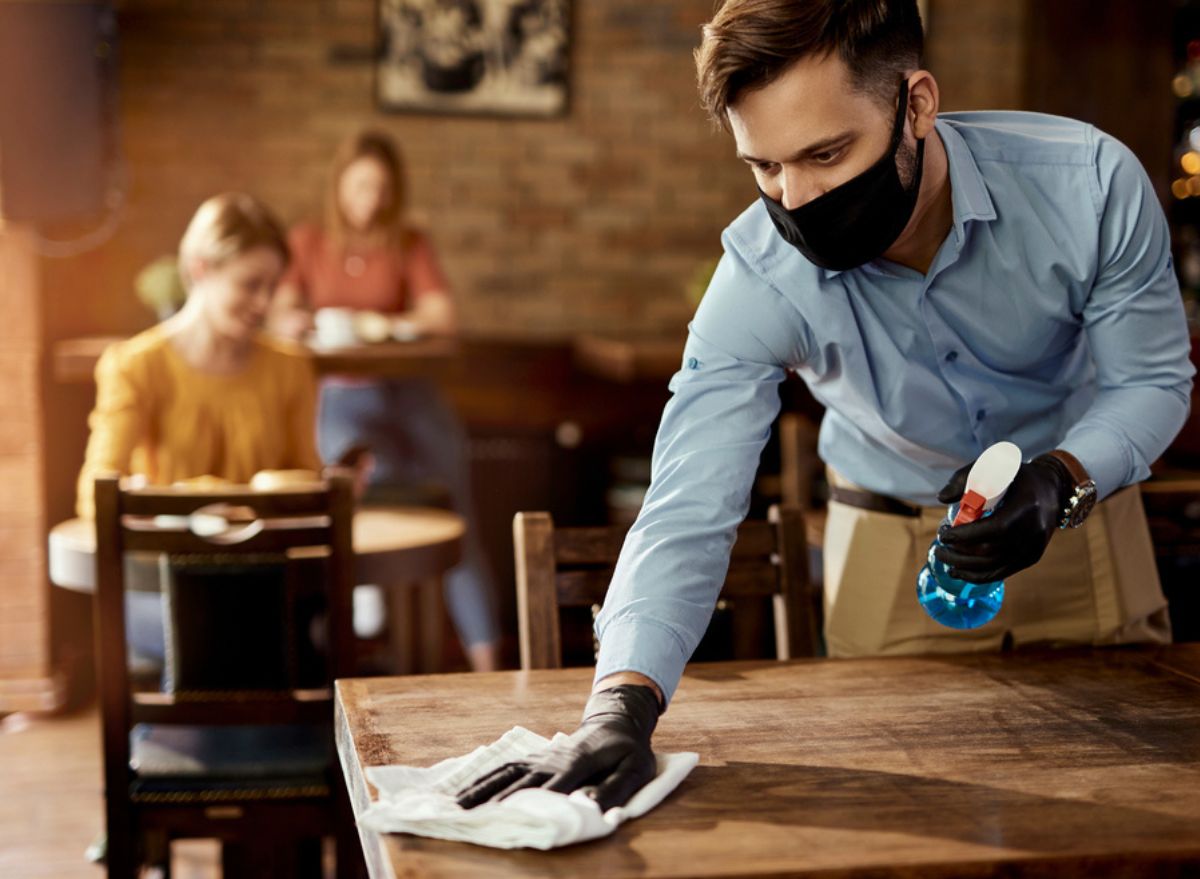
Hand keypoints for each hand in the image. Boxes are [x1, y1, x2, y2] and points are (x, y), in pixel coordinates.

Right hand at [455, 684, 660, 811]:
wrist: (616, 723)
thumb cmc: (628, 752)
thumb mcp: (636, 769)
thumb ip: (617, 788)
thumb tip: (593, 807)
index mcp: (579, 762)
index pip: (555, 784)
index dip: (535, 799)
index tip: (512, 814)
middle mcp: (553, 759)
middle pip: (521, 780)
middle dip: (497, 798)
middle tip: (470, 816)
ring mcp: (541, 757)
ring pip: (507, 772)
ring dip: (482, 787)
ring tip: (457, 805)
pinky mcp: (535, 759)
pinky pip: (506, 767)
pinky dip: (485, 778)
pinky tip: (468, 789)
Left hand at [933, 454, 1070, 582]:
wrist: (1053, 490)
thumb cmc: (1017, 477)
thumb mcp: (994, 468)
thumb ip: (965, 478)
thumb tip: (942, 498)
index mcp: (1026, 507)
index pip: (994, 528)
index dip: (966, 535)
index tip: (944, 534)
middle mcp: (1033, 531)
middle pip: (990, 551)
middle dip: (958, 552)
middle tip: (939, 546)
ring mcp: (1034, 547)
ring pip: (993, 566)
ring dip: (963, 566)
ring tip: (943, 557)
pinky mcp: (1031, 557)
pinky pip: (1002, 573)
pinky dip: (978, 576)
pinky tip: (959, 572)